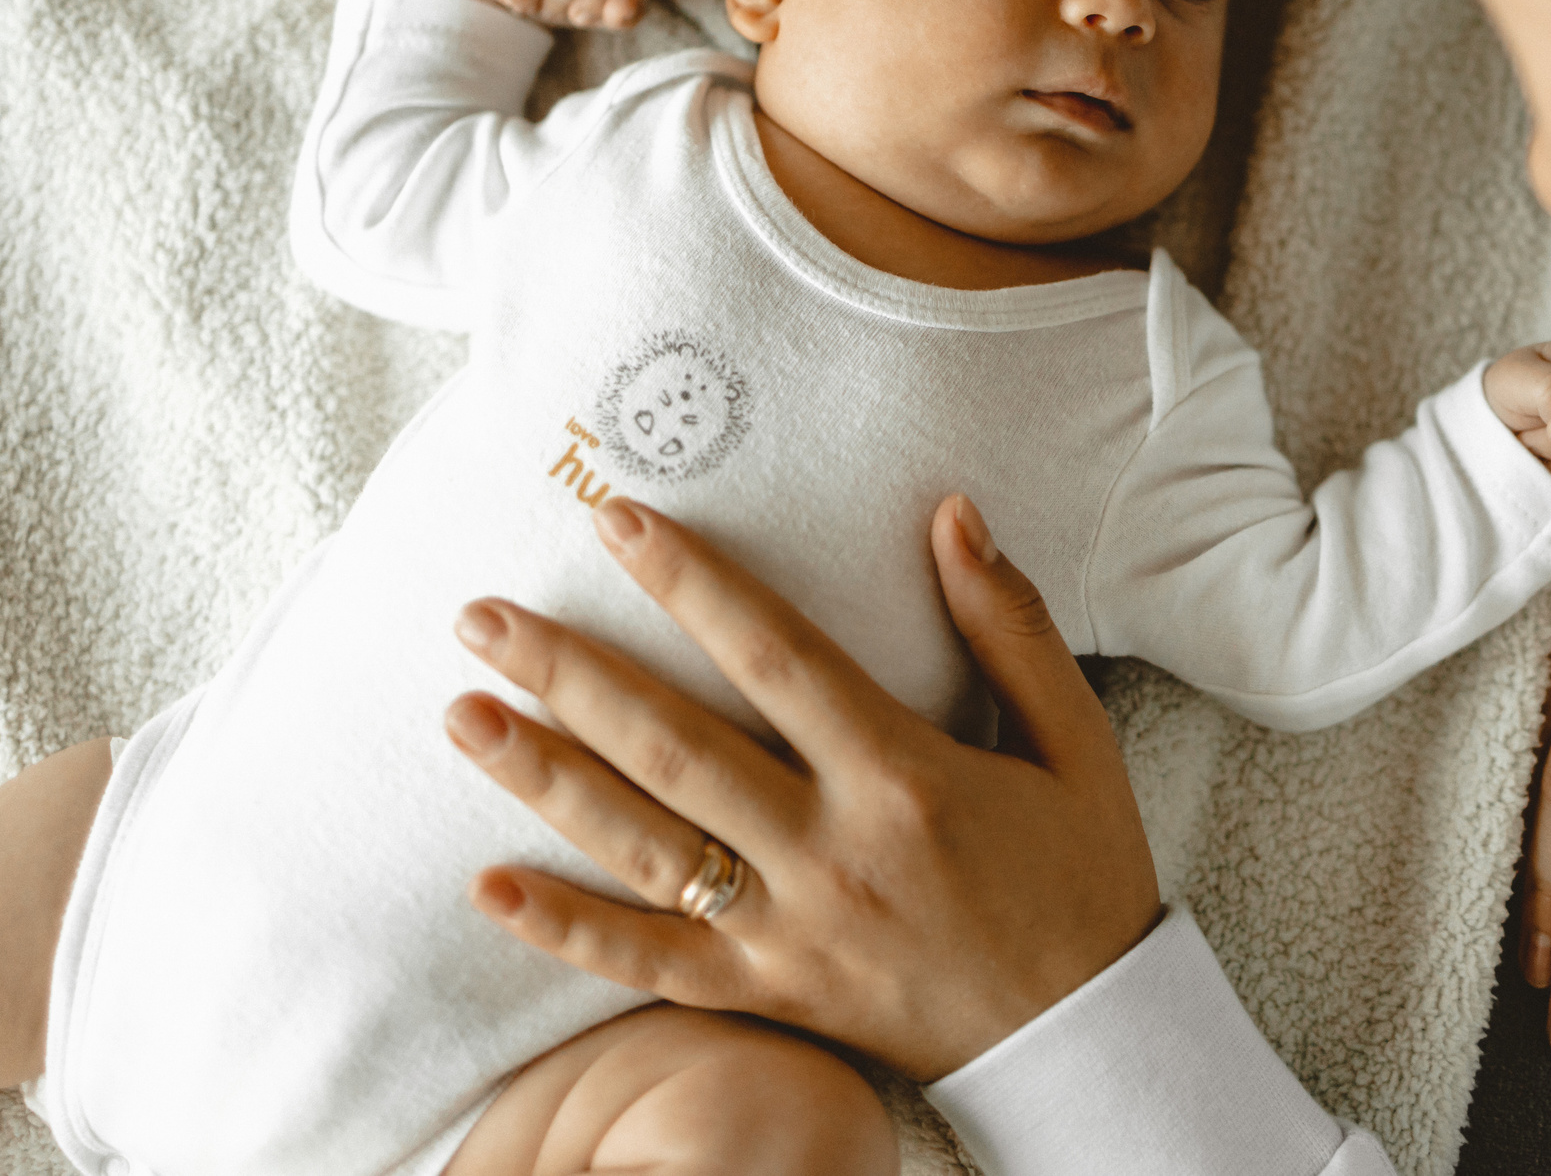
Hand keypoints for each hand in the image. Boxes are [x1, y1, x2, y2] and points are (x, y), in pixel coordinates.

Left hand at [441, 494, 1162, 1081]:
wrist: (1087, 1038)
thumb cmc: (1080, 876)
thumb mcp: (1075, 740)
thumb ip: (1008, 625)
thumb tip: (952, 513)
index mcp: (905, 775)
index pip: (774, 653)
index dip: (691, 582)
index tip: (618, 521)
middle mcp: (832, 851)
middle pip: (675, 746)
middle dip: (570, 674)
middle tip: (482, 616)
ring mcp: (790, 933)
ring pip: (643, 847)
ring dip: (545, 779)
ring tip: (463, 716)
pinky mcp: (769, 999)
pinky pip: (650, 965)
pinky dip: (565, 929)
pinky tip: (487, 885)